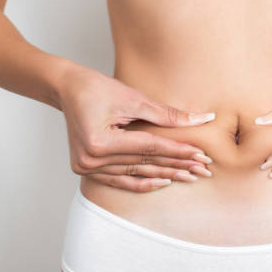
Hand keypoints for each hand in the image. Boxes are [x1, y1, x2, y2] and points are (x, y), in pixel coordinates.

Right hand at [58, 64, 215, 191]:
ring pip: (136, 173)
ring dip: (165, 174)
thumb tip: (204, 119)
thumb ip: (168, 114)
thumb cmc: (98, 88)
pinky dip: (142, 181)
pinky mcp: (87, 169)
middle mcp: (92, 159)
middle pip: (145, 162)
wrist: (67, 89)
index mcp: (100, 141)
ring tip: (190, 177)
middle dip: (177, 165)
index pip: (150, 147)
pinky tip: (164, 182)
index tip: (201, 154)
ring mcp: (87, 167)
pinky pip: (120, 180)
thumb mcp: (134, 98)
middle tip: (203, 170)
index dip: (178, 151)